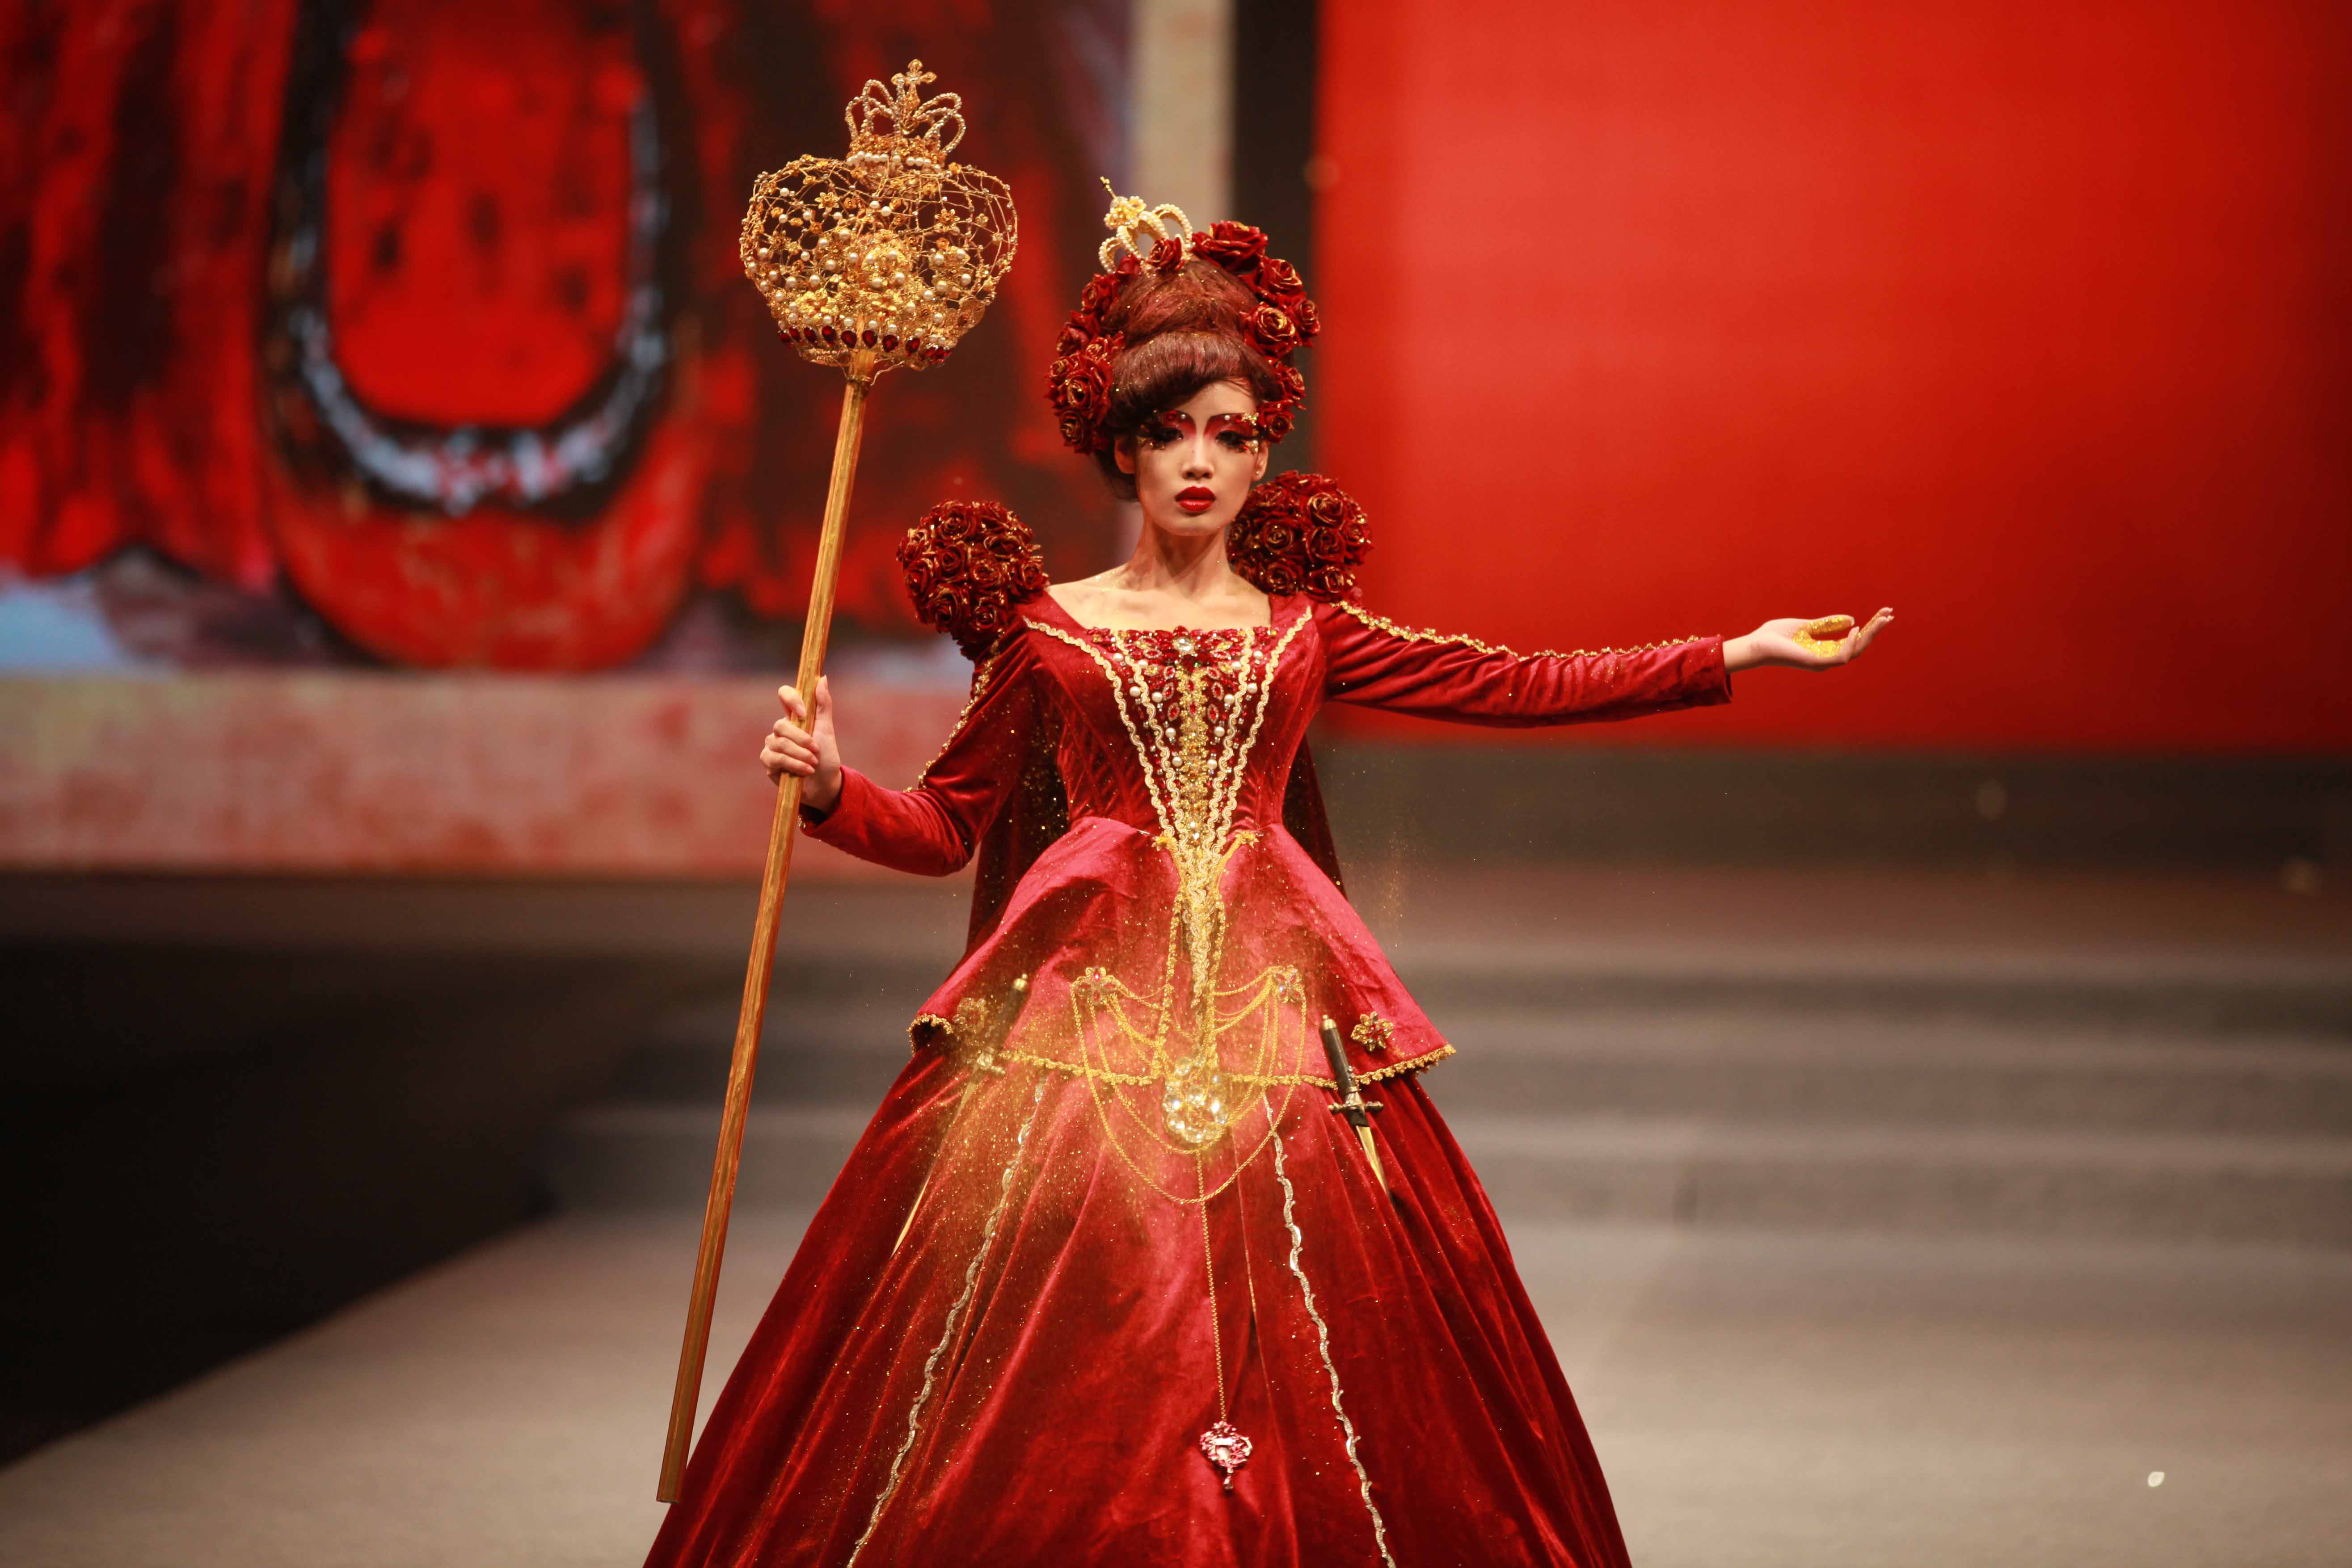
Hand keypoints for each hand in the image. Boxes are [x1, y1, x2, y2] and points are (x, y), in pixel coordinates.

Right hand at [761, 677, 841, 812]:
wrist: (825, 784)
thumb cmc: (826, 757)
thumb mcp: (827, 730)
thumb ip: (823, 705)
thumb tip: (822, 678)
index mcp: (794, 716)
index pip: (784, 694)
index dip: (791, 699)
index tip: (804, 713)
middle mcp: (780, 729)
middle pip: (780, 724)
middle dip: (802, 739)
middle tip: (816, 750)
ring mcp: (772, 745)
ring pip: (779, 743)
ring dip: (800, 755)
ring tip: (813, 764)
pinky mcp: (769, 763)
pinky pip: (775, 759)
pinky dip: (793, 765)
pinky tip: (806, 771)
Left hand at [1724, 608, 1893, 671]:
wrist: (1756, 644)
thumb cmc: (1776, 636)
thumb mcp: (1806, 626)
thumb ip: (1828, 624)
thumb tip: (1852, 619)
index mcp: (1824, 649)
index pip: (1854, 640)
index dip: (1870, 628)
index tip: (1883, 613)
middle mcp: (1826, 658)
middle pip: (1859, 646)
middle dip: (1875, 631)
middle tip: (1889, 614)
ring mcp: (1822, 662)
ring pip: (1854, 651)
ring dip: (1869, 636)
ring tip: (1881, 619)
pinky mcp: (1815, 662)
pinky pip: (1840, 656)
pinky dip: (1851, 644)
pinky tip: (1857, 629)